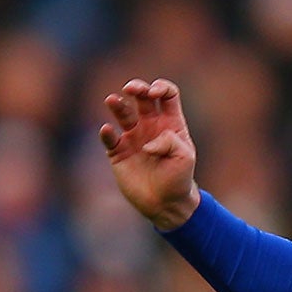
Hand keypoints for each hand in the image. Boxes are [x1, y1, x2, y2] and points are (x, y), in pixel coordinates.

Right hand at [99, 78, 199, 229]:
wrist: (165, 204)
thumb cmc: (179, 180)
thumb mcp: (185, 158)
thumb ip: (171, 142)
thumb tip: (148, 143)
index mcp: (171, 123)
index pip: (167, 95)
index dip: (160, 87)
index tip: (155, 93)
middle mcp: (151, 125)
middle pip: (142, 97)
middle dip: (137, 87)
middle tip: (131, 89)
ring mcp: (133, 137)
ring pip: (122, 112)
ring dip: (116, 104)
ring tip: (113, 100)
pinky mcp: (118, 151)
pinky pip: (109, 137)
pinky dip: (106, 132)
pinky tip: (108, 131)